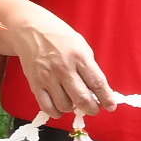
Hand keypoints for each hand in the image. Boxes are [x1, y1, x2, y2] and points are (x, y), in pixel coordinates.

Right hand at [5, 3, 113, 117]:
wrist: (30, 29)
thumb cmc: (59, 36)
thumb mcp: (80, 45)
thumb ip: (89, 66)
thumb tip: (97, 90)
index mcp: (79, 56)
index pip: (97, 83)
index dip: (106, 98)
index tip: (111, 106)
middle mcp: (64, 68)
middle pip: (82, 98)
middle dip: (92, 109)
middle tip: (94, 109)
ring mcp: (48, 77)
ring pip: (65, 106)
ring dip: (73, 109)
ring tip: (74, 102)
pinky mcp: (35, 84)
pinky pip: (47, 107)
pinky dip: (56, 112)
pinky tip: (60, 107)